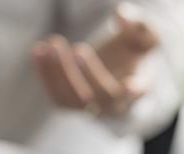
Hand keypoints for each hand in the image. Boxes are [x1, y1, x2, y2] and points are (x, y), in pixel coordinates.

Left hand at [32, 2, 158, 115]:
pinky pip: (57, 96)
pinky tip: (39, 50)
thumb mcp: (145, 37)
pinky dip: (46, 74)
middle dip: (87, 75)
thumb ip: (140, 25)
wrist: (120, 74)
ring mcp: (92, 107)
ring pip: (74, 100)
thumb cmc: (135, 53)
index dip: (133, 91)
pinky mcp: (73, 104)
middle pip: (100, 97)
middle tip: (79, 48)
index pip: (135, 94)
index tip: (129, 85)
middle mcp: (114, 104)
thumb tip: (121, 15)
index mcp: (137, 88)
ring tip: (50, 46)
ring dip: (59, 74)